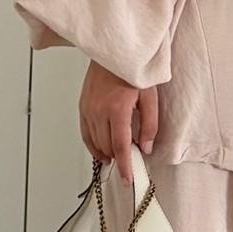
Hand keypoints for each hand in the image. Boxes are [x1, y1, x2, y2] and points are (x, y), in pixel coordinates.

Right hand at [79, 62, 158, 187]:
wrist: (113, 52)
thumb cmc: (133, 70)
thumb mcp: (150, 96)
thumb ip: (149, 125)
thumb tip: (145, 148)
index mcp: (117, 108)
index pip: (121, 145)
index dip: (125, 165)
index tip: (128, 179)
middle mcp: (99, 110)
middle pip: (107, 146)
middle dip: (119, 159)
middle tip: (130, 164)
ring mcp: (88, 109)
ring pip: (96, 142)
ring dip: (107, 153)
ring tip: (118, 158)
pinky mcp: (82, 106)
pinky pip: (85, 133)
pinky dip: (93, 146)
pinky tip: (102, 152)